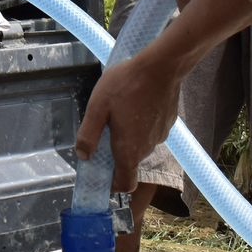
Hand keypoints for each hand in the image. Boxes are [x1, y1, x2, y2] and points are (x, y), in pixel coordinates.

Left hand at [75, 54, 183, 192]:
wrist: (161, 66)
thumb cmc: (126, 85)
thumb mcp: (97, 107)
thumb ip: (89, 135)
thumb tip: (83, 156)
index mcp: (129, 150)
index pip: (125, 184)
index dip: (113, 183)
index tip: (101, 171)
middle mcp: (148, 148)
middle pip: (130, 162)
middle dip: (115, 152)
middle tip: (104, 128)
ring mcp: (161, 136)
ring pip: (140, 145)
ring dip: (129, 135)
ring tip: (119, 110)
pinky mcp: (168, 123)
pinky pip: (150, 131)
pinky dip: (141, 125)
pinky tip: (135, 103)